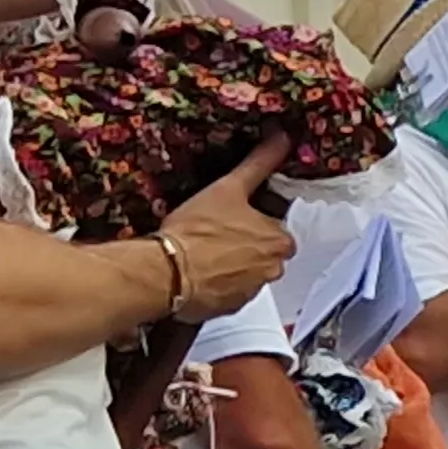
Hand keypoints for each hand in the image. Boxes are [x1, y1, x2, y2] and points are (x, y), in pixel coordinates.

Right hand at [156, 134, 295, 321]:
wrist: (165, 271)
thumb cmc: (197, 230)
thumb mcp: (229, 188)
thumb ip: (259, 164)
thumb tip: (281, 138)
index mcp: (280, 242)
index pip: (276, 232)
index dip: (254, 224)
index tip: (233, 221)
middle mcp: (272, 271)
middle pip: (263, 255)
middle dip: (244, 248)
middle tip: (215, 237)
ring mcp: (250, 293)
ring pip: (245, 276)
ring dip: (230, 267)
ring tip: (202, 255)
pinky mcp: (227, 309)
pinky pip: (226, 295)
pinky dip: (215, 287)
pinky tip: (196, 275)